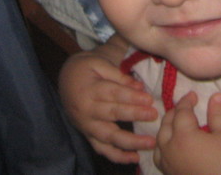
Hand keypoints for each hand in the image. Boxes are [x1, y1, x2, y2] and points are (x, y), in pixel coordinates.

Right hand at [58, 37, 157, 162]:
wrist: (66, 78)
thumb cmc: (87, 68)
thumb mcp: (100, 63)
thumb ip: (119, 75)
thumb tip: (140, 87)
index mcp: (90, 89)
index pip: (113, 93)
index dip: (131, 97)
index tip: (149, 99)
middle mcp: (87, 110)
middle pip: (112, 114)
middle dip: (134, 115)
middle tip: (153, 115)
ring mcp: (87, 125)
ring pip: (108, 136)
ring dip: (130, 141)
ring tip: (150, 143)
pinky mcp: (88, 135)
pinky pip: (102, 149)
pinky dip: (117, 156)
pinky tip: (134, 158)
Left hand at [154, 91, 220, 174]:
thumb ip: (219, 115)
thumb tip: (216, 96)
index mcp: (183, 136)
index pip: (181, 112)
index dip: (187, 101)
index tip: (193, 95)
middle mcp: (170, 150)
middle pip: (166, 125)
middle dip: (175, 113)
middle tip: (186, 107)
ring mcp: (168, 166)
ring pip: (159, 142)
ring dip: (166, 129)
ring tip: (177, 125)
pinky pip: (160, 157)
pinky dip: (163, 147)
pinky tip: (174, 147)